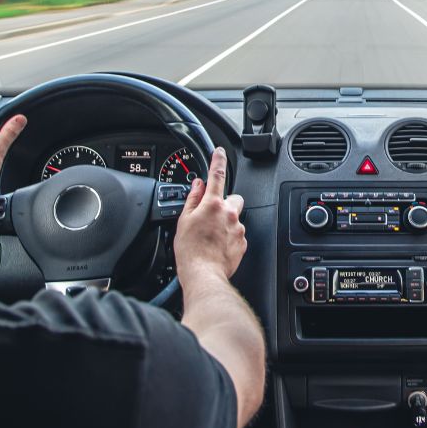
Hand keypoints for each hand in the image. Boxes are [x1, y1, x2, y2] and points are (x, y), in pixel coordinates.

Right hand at [174, 147, 246, 282]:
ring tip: (211, 236)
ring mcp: (238, 228)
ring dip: (226, 222)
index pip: (217, 175)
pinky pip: (237, 233)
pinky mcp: (243, 242)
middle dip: (224, 203)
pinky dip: (229, 237)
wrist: (203, 275)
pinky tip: (217, 246)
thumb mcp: (184, 221)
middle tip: (211, 215)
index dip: (218, 161)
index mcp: (212, 205)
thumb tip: (197, 185)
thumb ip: (192, 199)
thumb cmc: (190, 251)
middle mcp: (229, 213)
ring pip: (235, 217)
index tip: (219, 153)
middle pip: (233, 198)